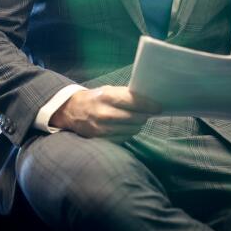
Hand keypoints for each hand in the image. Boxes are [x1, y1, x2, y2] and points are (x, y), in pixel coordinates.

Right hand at [48, 86, 162, 140]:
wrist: (71, 111)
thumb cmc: (95, 98)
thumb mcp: (108, 90)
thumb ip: (126, 95)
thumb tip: (149, 100)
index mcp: (107, 97)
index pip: (135, 102)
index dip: (149, 105)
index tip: (158, 107)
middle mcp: (105, 113)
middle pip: (136, 118)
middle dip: (144, 115)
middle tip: (147, 113)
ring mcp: (103, 129)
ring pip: (133, 129)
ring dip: (137, 125)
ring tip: (135, 120)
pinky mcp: (101, 139)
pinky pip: (125, 138)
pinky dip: (128, 133)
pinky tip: (125, 127)